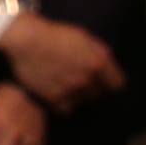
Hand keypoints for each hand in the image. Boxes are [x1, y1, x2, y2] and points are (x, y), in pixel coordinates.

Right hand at [0, 12, 123, 111]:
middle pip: (99, 95)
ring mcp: (70, 90)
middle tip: (81, 80)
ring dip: (78, 97)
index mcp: (98, 63)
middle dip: (93, 88)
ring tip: (68, 87)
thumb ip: (100, 53)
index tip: (105, 82)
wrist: (27, 41)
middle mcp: (87, 79)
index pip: (118, 85)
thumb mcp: (85, 37)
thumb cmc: (56, 34)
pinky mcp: (54, 98)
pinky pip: (67, 110)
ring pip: (83, 103)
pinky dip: (65, 105)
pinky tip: (59, 95)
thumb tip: (108, 66)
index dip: (111, 83)